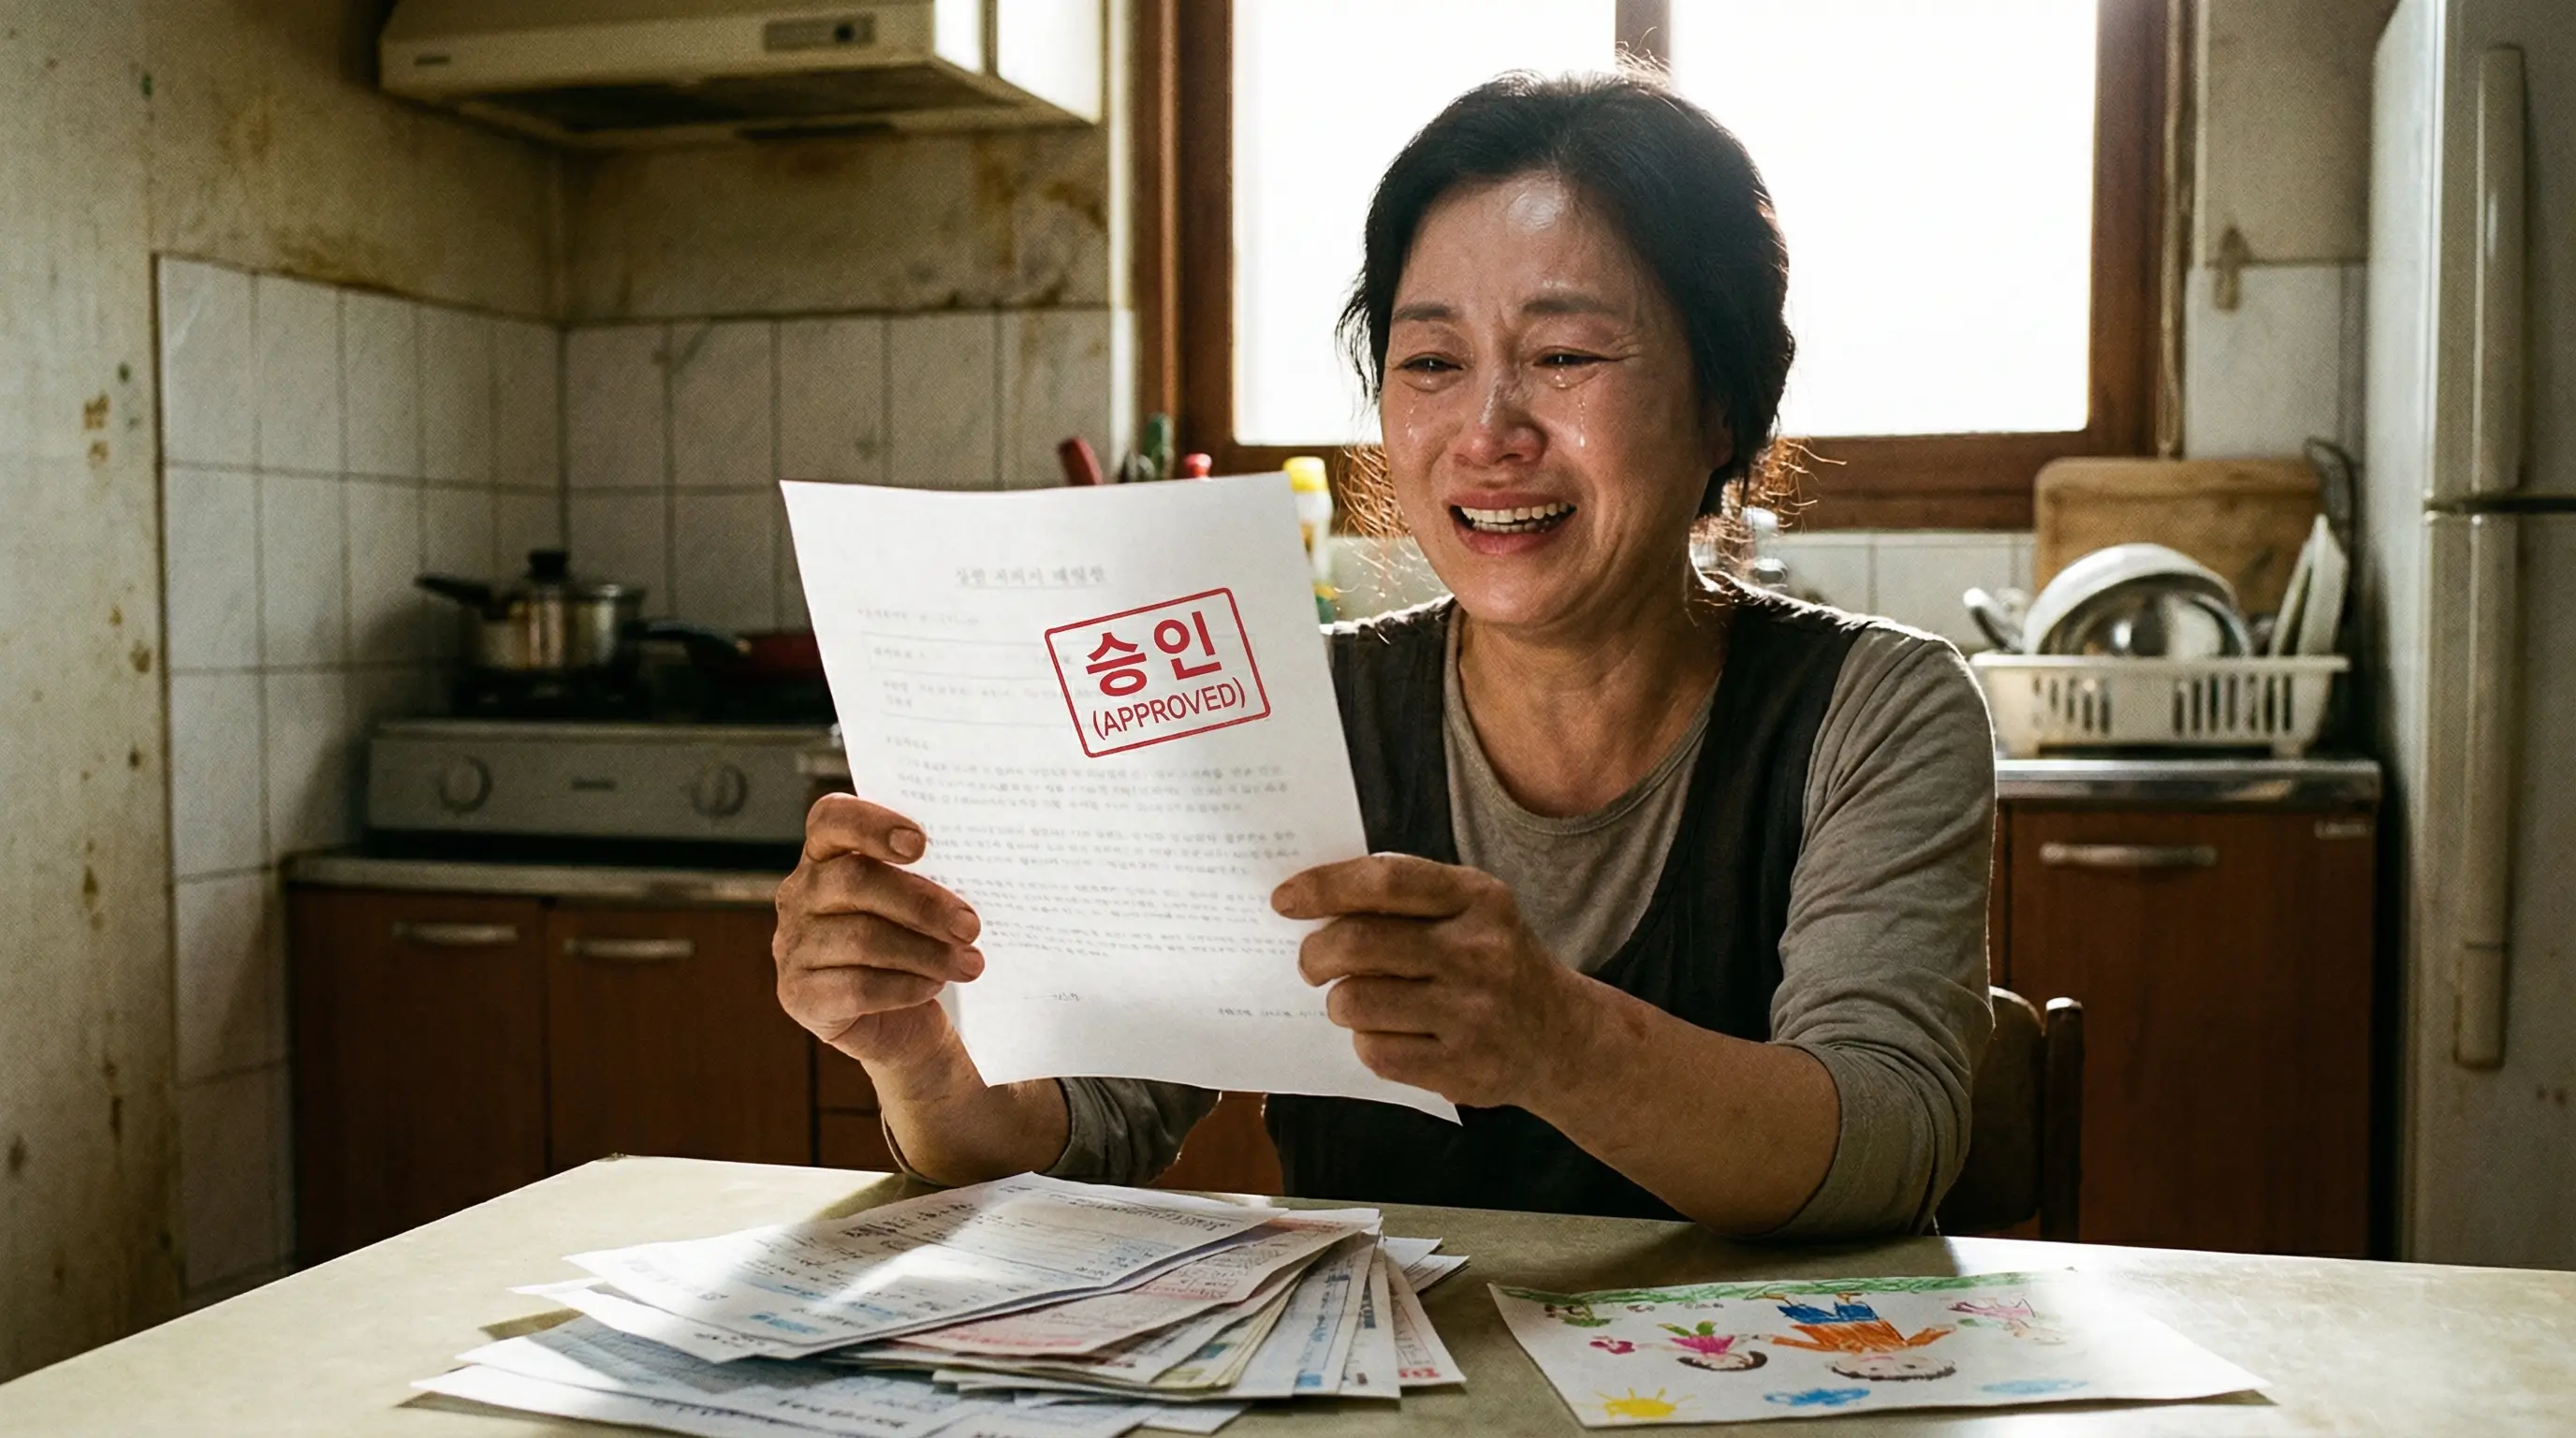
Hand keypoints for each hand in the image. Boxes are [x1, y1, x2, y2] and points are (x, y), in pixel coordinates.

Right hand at [773, 794, 984, 1071]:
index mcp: (825, 856)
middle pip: (855, 881)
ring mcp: (793, 945)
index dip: (871, 824)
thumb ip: (930, 878)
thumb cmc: (912, 945)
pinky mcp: (799, 996)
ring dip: (926, 952)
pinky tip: (932, 986)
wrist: (900, 1023)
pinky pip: (858, 987)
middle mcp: (799, 895)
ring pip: (863, 938)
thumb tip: (977, 870)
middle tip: (970, 925)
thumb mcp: (920, 905)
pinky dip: (906, 987)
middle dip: (922, 904)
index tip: (920, 844)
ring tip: (967, 963)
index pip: (832, 819)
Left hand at [1272, 853, 1595, 1108]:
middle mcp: (1480, 952)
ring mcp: (1473, 1013)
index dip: (1324, 887)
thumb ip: (1407, 898)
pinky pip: (1376, 1052)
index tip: (1284, 900)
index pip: (1385, 881)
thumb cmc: (1495, 962)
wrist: (1562, 1038)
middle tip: (1310, 963)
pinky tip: (1388, 1033)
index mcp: (1479, 897)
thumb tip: (1313, 902)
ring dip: (1339, 1002)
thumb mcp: (1472, 910)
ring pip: (1356, 1002)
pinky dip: (1367, 1042)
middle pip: (1359, 944)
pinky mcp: (1462, 1067)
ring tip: (1354, 1001)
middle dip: (1315, 954)